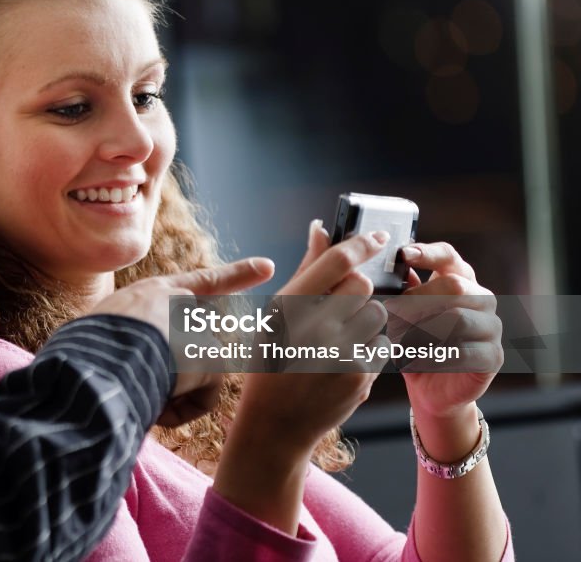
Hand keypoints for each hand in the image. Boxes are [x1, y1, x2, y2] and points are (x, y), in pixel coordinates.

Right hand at [90, 257, 275, 426]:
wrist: (94, 355)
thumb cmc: (83, 349)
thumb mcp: (101, 332)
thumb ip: (130, 340)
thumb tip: (146, 377)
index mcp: (151, 293)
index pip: (201, 283)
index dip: (235, 276)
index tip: (269, 267)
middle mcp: (179, 304)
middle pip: (195, 346)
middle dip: (185, 372)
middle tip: (165, 381)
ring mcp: (197, 329)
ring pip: (193, 378)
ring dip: (168, 394)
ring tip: (134, 389)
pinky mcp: (210, 356)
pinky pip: (201, 399)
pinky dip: (179, 412)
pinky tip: (153, 404)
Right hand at [234, 225, 389, 451]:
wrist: (275, 423)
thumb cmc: (271, 361)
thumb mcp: (276, 315)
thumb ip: (305, 271)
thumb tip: (320, 228)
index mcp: (289, 306)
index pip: (335, 261)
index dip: (361, 243)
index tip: (378, 235)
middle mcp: (315, 326)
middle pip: (363, 285)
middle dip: (358, 292)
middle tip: (340, 309)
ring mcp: (340, 351)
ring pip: (377, 314)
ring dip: (366, 321)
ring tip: (341, 339)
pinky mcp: (361, 374)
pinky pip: (381, 345)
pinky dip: (369, 349)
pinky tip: (344, 362)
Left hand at [386, 242, 502, 418]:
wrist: (432, 390)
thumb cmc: (416, 346)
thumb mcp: (405, 317)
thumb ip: (404, 292)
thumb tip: (394, 269)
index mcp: (461, 281)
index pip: (449, 257)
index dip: (428, 253)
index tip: (403, 254)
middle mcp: (482, 300)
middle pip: (455, 285)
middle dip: (418, 299)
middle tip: (392, 313)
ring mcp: (491, 328)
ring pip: (458, 318)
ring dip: (423, 329)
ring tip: (400, 340)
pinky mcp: (493, 357)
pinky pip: (462, 351)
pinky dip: (432, 356)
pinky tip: (415, 361)